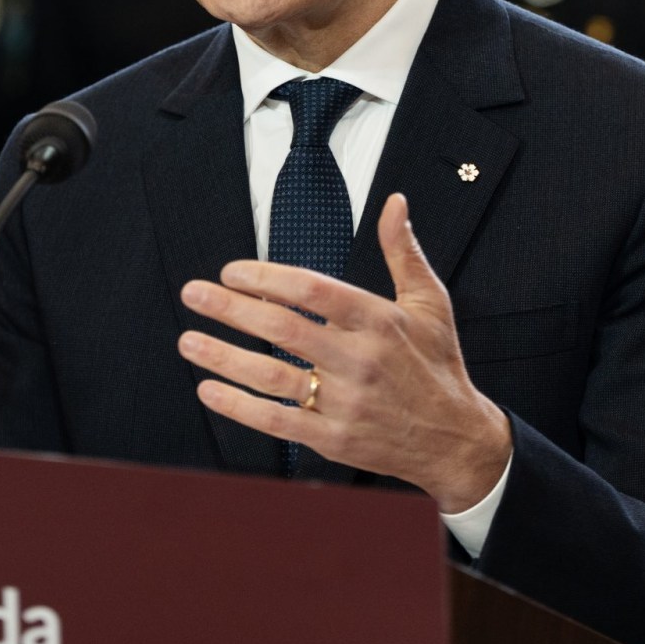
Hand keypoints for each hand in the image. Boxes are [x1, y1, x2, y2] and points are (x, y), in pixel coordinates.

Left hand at [177, 193, 512, 512]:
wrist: (456, 439)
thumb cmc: (438, 365)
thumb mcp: (431, 302)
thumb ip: (403, 252)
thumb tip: (395, 203)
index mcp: (379, 321)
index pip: (311, 290)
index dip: (266, 278)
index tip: (231, 272)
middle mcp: (360, 360)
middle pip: (282, 329)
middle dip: (230, 309)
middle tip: (194, 294)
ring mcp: (345, 402)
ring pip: (272, 376)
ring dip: (224, 357)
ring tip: (188, 341)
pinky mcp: (335, 439)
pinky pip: (277, 421)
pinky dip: (239, 406)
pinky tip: (210, 390)